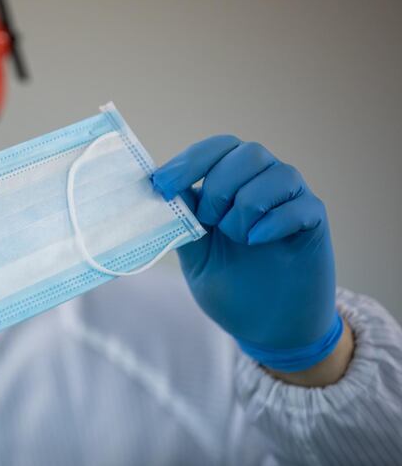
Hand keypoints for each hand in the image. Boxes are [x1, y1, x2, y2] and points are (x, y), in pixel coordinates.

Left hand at [152, 136, 342, 373]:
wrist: (267, 328)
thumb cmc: (231, 286)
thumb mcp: (196, 255)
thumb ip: (183, 222)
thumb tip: (163, 190)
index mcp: (231, 184)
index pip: (215, 149)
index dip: (189, 162)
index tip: (162, 186)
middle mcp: (264, 183)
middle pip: (247, 153)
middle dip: (219, 186)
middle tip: (208, 222)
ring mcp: (292, 201)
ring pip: (277, 173)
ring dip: (247, 205)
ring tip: (238, 239)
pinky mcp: (314, 224)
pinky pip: (301, 206)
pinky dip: (275, 221)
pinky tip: (257, 241)